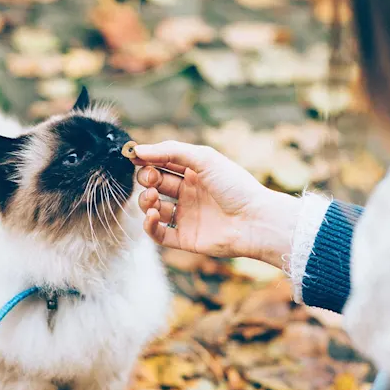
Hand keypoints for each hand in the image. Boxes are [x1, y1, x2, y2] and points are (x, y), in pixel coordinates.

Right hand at [132, 141, 300, 268]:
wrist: (255, 220)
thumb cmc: (235, 186)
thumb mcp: (204, 158)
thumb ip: (170, 151)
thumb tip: (138, 150)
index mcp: (194, 173)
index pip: (162, 163)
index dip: (147, 160)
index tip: (134, 157)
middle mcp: (188, 194)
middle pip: (155, 184)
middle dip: (146, 179)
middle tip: (151, 179)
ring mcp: (186, 216)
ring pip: (153, 208)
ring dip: (146, 201)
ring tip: (154, 199)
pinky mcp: (185, 238)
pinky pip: (158, 234)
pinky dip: (149, 225)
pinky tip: (153, 215)